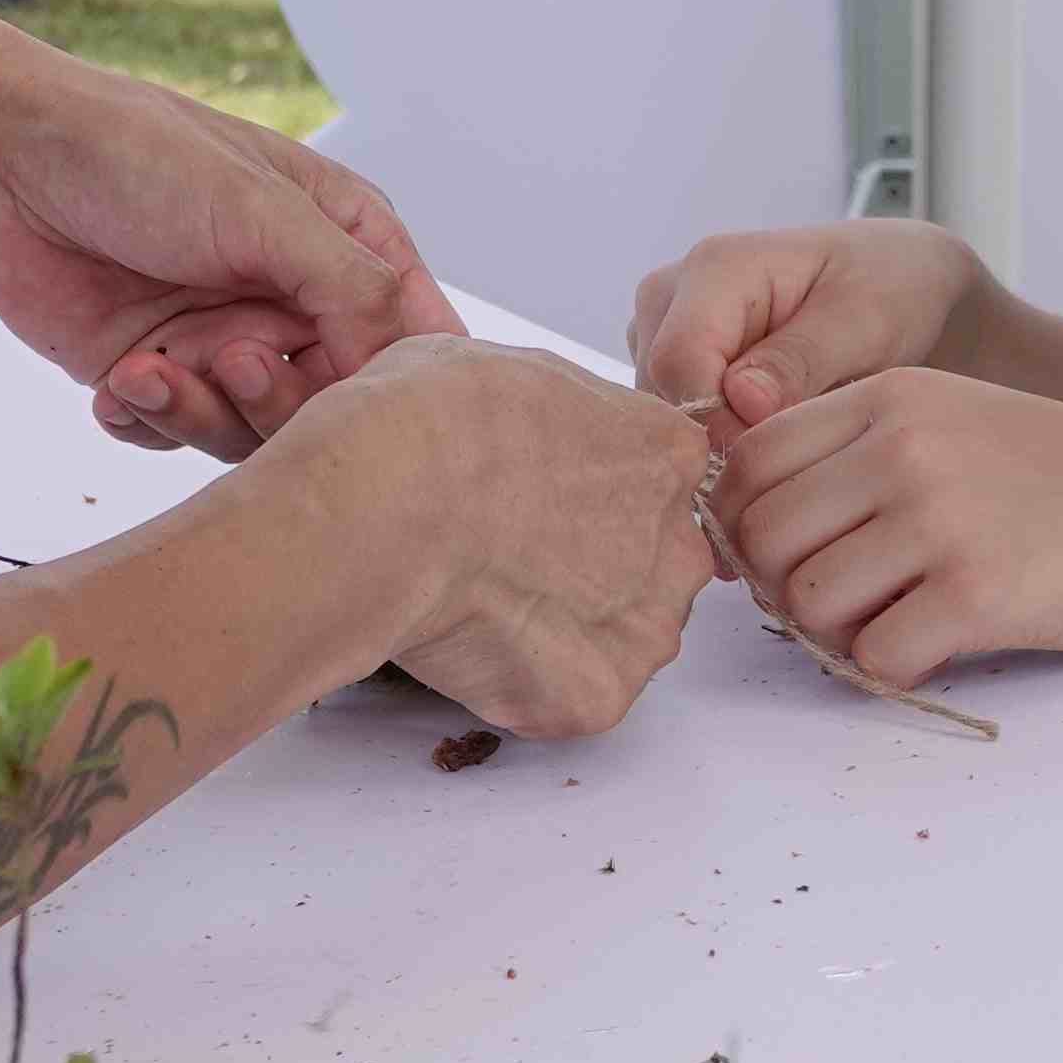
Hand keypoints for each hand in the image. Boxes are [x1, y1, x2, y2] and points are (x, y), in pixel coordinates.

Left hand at [0, 26, 461, 456]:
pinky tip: (114, 385)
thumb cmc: (135, 154)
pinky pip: (175, 438)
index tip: (346, 396)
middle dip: (277, 400)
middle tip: (228, 362)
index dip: (388, 383)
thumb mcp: (262, 210)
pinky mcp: (155, 373)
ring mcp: (221, 340)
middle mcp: (290, 299)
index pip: (410, 340)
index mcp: (343, 243)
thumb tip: (418, 365)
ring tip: (148, 372)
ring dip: (198, 414)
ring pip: (251, 434)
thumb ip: (353, 286)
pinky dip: (147, 422)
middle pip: (332, 406)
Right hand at [290, 336, 715, 738]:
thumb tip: (530, 428)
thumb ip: (552, 410)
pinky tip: (477, 646)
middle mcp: (679, 541)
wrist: (383, 504)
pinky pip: (573, 696)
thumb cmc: (427, 424)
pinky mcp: (598, 697)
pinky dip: (529, 684)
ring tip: (487, 605)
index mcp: (666, 451)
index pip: (656, 480)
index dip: (592, 490)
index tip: (539, 498)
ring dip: (568, 629)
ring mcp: (645, 626)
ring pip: (622, 635)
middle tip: (511, 557)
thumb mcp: (500, 365)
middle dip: (595, 565)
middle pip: (654, 562)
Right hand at [630, 219, 983, 425]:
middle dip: (720, 434)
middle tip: (797, 441)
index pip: (678, 362)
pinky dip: (717, 437)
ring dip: (720, 438)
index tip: (781, 447)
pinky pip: (673, 420)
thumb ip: (801, 360)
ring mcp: (662, 330)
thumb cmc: (890, 289)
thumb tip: (741, 403)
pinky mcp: (672, 365)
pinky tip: (772, 431)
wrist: (900, 282)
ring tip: (794, 427)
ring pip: (663, 414)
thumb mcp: (864, 321)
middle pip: (662, 393)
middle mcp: (670, 294)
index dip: (720, 422)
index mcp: (714, 267)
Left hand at [717, 369, 1062, 688]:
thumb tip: (756, 525)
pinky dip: (891, 668)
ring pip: (805, 601)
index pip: (748, 460)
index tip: (786, 553)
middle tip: (837, 603)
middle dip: (782, 586)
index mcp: (890, 396)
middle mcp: (902, 448)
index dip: (744, 520)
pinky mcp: (974, 593)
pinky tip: (934, 649)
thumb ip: (862, 451)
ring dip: (835, 632)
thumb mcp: (957, 419)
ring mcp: (937, 519)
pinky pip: (874, 655)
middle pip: (762, 536)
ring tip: (891, 624)